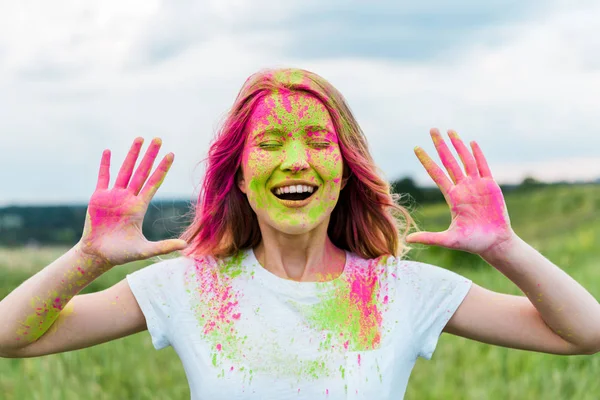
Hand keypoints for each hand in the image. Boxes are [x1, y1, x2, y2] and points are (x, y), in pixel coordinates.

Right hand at [77, 137, 186, 265]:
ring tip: (140, 138)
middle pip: (142, 171)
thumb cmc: (121, 254)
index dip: (162, 168)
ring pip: (124, 170)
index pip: (153, 182)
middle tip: (158, 138)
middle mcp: (128, 198)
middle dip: (150, 155)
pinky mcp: (98, 198)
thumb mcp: (144, 250)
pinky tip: (108, 151)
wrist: (98, 255)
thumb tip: (186, 245)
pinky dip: (105, 164)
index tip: (171, 154)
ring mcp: (113, 196)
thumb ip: (164, 246)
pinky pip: (103, 177)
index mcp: (139, 207)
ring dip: (131, 154)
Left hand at [406, 128, 514, 254]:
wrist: (495, 243)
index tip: (416, 148)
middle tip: (432, 129)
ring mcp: (477, 185)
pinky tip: (471, 142)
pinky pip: (483, 166)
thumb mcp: (448, 240)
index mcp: (452, 197)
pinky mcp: (491, 186)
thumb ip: (429, 238)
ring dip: (458, 145)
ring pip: (465, 160)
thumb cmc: (472, 243)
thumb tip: (407, 239)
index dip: (426, 161)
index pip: (436, 174)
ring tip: (450, 131)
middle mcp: (463, 188)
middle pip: (449, 161)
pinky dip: (477, 154)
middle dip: (441, 145)